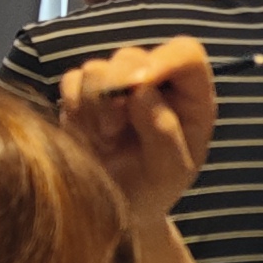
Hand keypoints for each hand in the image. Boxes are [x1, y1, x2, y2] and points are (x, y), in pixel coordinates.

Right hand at [59, 37, 215, 221]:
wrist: (115, 208)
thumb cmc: (153, 190)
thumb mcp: (170, 172)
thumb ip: (164, 132)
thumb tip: (140, 91)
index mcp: (191, 98)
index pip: (186, 54)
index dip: (163, 60)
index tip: (139, 85)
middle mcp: (156, 84)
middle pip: (131, 56)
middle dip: (116, 92)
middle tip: (114, 132)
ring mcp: (119, 86)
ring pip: (96, 67)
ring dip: (93, 105)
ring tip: (105, 139)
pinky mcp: (85, 93)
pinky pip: (71, 80)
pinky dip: (74, 107)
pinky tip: (86, 134)